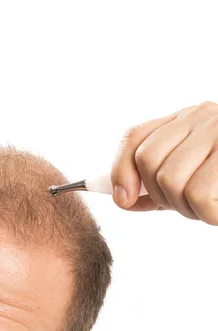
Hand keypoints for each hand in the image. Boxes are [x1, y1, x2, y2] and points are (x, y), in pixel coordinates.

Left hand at [110, 101, 217, 224]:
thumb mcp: (194, 178)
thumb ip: (158, 188)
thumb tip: (123, 199)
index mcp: (188, 120)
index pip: (136, 138)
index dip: (121, 171)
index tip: (123, 200)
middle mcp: (203, 117)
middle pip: (149, 162)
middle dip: (161, 197)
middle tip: (189, 205)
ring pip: (170, 181)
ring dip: (187, 208)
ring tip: (212, 205)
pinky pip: (200, 196)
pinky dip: (208, 214)